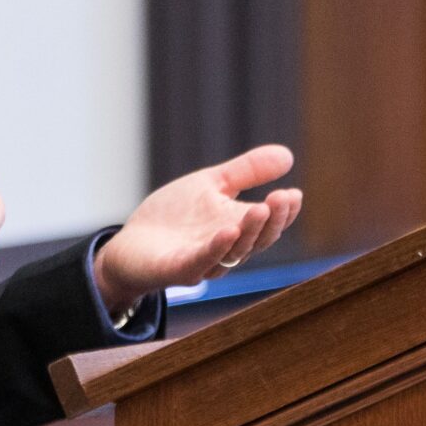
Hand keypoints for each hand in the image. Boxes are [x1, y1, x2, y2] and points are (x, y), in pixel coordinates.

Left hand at [93, 145, 302, 318]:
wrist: (130, 245)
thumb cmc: (174, 217)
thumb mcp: (212, 184)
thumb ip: (246, 172)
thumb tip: (288, 155)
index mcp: (238, 228)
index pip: (269, 224)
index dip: (284, 213)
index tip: (294, 194)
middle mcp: (227, 249)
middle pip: (258, 240)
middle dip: (273, 220)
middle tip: (283, 197)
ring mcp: (204, 262)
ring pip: (234, 252)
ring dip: (250, 232)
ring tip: (261, 209)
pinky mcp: (178, 269)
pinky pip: (201, 261)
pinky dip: (216, 248)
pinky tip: (228, 231)